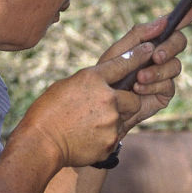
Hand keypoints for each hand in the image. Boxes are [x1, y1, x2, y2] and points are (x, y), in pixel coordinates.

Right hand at [17, 41, 158, 167]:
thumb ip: (89, 83)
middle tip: (105, 111)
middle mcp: (107, 98)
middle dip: (125, 104)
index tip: (150, 50)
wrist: (41, 143)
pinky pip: (114, 137)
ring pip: (123, 120)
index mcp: (93, 79)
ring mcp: (111, 121)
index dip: (139, 56)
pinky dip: (103, 139)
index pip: (123, 63)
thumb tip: (102, 84)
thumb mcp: (66, 86)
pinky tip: (85, 139)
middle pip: (133, 99)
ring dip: (111, 123)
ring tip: (87, 127)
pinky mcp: (111, 141)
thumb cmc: (47, 112)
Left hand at [97, 0, 191, 127]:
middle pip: (180, 42)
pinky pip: (168, 85)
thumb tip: (163, 21)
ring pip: (175, 65)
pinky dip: (153, 85)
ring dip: (157, 71)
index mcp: (151, 41)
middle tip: (156, 57)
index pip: (173, 24)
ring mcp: (165, 74)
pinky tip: (138, 89)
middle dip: (169, 48)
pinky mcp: (165, 92)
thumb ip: (139, 34)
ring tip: (138, 78)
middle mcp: (162, 55)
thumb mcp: (119, 51)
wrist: (104, 105)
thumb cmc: (108, 76)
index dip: (190, 14)